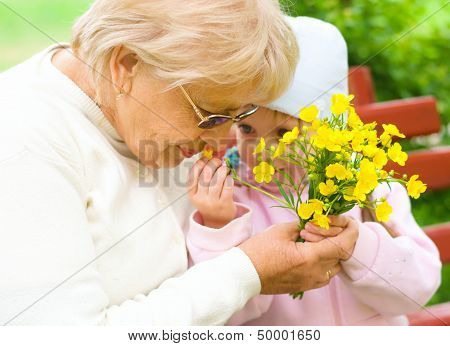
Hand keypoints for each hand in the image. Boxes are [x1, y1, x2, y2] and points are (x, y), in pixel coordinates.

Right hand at [188, 157, 236, 227]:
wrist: (217, 222)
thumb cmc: (209, 202)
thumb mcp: (200, 193)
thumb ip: (201, 178)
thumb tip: (207, 158)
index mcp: (192, 195)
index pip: (192, 176)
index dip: (198, 164)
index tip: (204, 158)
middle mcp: (201, 199)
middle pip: (205, 176)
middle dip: (212, 164)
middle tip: (217, 160)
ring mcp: (213, 202)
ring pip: (217, 180)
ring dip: (221, 170)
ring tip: (224, 168)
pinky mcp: (224, 204)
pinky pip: (227, 186)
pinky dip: (229, 178)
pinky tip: (229, 177)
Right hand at [238, 220, 357, 293]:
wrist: (244, 274)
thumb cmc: (259, 250)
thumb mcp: (281, 230)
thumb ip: (303, 224)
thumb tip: (315, 221)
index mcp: (310, 258)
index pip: (343, 245)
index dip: (351, 232)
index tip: (351, 222)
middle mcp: (315, 273)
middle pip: (341, 255)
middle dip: (338, 237)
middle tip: (326, 224)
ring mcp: (311, 282)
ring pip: (334, 266)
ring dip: (332, 250)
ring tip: (316, 237)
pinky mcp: (305, 286)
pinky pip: (324, 274)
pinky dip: (324, 260)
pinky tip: (311, 250)